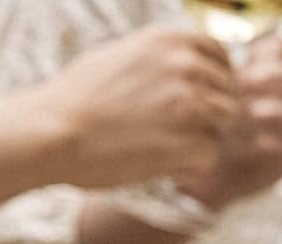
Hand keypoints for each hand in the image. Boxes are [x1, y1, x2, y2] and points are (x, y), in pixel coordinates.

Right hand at [35, 27, 238, 189]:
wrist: (54, 131)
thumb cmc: (78, 98)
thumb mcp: (121, 55)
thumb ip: (159, 58)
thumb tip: (184, 64)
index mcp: (169, 40)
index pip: (219, 54)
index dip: (216, 78)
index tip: (203, 97)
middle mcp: (185, 67)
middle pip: (227, 92)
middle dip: (211, 113)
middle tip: (181, 131)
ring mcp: (190, 106)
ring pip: (224, 124)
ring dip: (204, 137)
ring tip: (170, 146)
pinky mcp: (189, 143)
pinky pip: (210, 156)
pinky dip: (191, 165)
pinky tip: (164, 163)